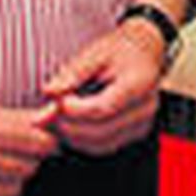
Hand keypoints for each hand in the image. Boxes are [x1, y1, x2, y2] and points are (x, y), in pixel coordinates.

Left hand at [42, 22, 164, 154]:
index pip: (101, 109)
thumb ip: (74, 72)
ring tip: (59, 116)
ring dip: (73, 135)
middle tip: (51, 109)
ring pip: (99, 145)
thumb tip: (50, 91)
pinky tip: (73, 123)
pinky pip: (104, 147)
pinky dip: (83, 140)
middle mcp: (145, 108)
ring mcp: (142, 124)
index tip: (57, 100)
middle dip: (68, 124)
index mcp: (140, 84)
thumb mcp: (97, 51)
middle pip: (99, 131)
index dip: (73, 110)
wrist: (145, 50)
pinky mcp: (135, 133)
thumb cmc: (123, 48)